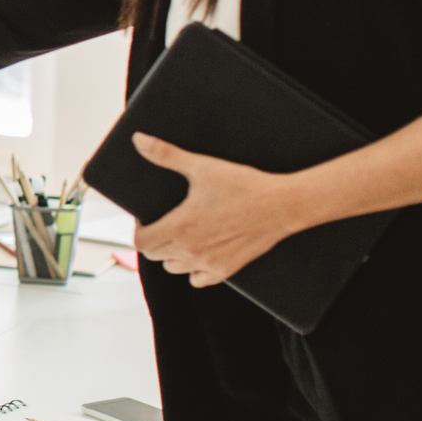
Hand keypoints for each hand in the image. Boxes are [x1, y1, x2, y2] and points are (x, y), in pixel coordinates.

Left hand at [130, 132, 309, 286]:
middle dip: (153, 239)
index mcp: (180, 227)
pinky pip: (197, 280)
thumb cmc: (243, 185)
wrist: (283, 205)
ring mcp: (208, 264)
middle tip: (164, 223)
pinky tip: (200, 252)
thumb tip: (139, 140)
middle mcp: (191, 250)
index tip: (145, 219)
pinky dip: (194, 270)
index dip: (138, 230)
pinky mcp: (226, 271)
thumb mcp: (202, 166)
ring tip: (182, 235)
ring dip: (172, 254)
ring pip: (173, 268)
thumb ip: (166, 155)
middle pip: (154, 255)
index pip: (140, 242)